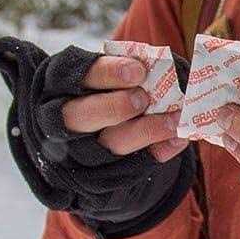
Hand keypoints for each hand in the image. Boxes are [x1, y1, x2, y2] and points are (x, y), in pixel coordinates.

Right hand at [61, 54, 187, 165]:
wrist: (100, 126)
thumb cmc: (107, 87)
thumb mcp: (106, 71)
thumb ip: (125, 68)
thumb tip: (157, 66)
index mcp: (60, 84)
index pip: (79, 76)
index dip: (107, 73)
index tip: (139, 71)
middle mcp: (63, 119)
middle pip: (80, 116)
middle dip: (116, 107)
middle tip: (144, 99)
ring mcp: (81, 149)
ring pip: (108, 144)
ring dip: (144, 131)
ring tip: (173, 120)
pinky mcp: (102, 173)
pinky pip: (131, 166)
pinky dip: (159, 151)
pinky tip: (178, 138)